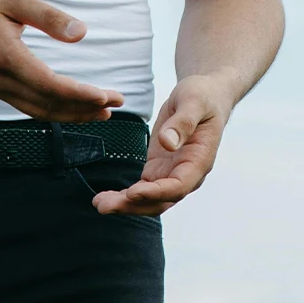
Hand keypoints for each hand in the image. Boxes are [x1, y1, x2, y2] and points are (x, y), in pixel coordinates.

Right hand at [0, 0, 123, 119]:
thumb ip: (49, 17)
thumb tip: (82, 33)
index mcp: (5, 56)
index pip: (50, 85)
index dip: (81, 94)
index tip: (107, 95)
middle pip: (48, 104)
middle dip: (84, 107)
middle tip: (116, 103)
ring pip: (39, 110)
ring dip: (71, 114)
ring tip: (102, 111)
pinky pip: (28, 106)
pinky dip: (54, 110)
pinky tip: (72, 107)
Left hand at [92, 74, 233, 216]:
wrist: (203, 97)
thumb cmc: (202, 97)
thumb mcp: (194, 102)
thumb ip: (182, 123)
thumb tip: (167, 142)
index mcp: (199, 160)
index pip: (178, 186)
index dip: (156, 193)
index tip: (133, 192)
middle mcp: (187, 174)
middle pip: (161, 200)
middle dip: (134, 205)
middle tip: (105, 206)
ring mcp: (172, 174)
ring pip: (150, 200)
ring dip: (126, 205)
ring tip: (100, 204)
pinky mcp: (159, 169)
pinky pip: (143, 189)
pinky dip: (125, 196)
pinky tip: (106, 197)